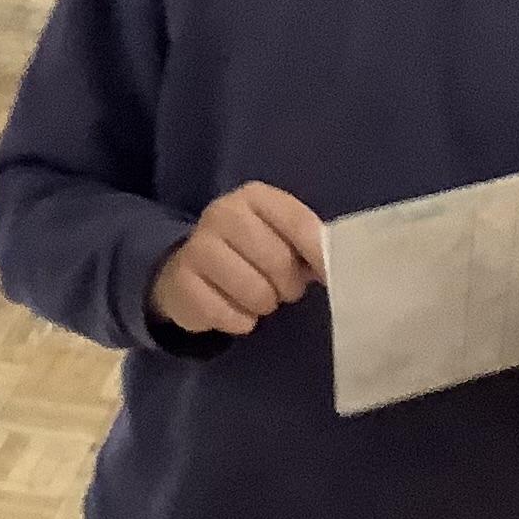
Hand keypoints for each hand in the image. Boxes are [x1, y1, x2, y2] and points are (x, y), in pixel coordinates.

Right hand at [149, 184, 325, 334]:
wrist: (189, 269)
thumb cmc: (251, 252)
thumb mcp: (280, 237)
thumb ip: (309, 244)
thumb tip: (337, 267)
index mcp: (255, 196)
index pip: (299, 223)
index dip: (319, 255)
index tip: (329, 278)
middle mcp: (222, 213)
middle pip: (278, 261)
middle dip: (288, 285)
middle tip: (281, 288)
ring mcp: (197, 246)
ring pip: (255, 293)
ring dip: (263, 305)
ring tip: (256, 296)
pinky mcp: (181, 282)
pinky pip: (230, 316)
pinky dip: (240, 321)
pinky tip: (232, 308)